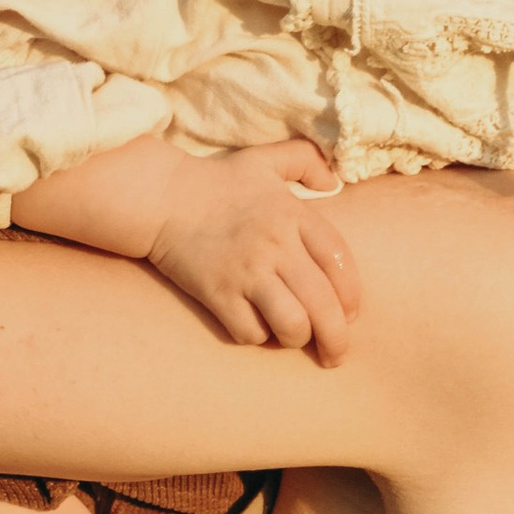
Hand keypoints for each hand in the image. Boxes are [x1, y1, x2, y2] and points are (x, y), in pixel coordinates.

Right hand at [140, 138, 361, 364]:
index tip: (351, 313)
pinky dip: (258, 337)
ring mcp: (245, 271)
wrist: (161, 197)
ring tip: (295, 337)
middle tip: (336, 354)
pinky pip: (250, 331)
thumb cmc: (217, 181)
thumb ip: (305, 160)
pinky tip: (256, 327)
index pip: (339, 261)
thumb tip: (332, 181)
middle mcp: (275, 245)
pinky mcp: (217, 292)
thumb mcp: (266, 160)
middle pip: (322, 303)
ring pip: (291, 324)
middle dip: (337, 337)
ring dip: (298, 338)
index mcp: (293, 215)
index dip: (352, 295)